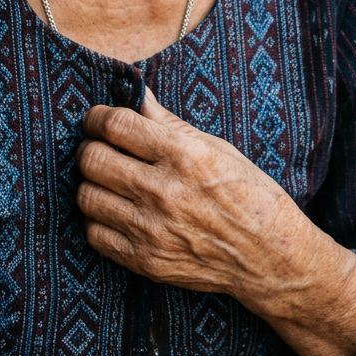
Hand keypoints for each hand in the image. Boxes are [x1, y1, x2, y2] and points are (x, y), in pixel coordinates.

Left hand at [76, 84, 302, 309]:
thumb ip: (168, 122)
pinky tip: (115, 210)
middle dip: (90, 147)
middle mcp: (164, 192)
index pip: (116, 125)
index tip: (97, 118)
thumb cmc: (247, 194)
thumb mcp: (214, 147)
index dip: (97, 117)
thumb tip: (137, 93)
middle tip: (98, 146)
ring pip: (87, 197)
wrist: (269, 256)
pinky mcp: (146, 262)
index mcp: (183, 156)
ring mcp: (152, 231)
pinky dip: (98, 219)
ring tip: (106, 179)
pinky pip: (95, 235)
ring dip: (91, 183)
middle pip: (93, 160)